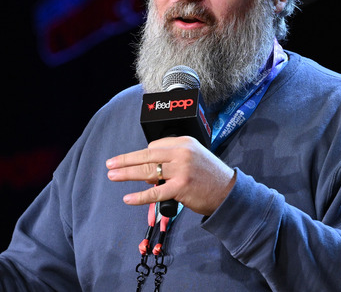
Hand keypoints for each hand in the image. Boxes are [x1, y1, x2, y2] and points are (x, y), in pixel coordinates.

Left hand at [106, 136, 235, 215]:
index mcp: (185, 142)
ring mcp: (181, 170)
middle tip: (111, 163)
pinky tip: (128, 198)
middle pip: (147, 155)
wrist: (229, 192)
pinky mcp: (181, 187)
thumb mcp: (194, 158)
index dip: (143, 156)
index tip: (134, 163)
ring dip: (127, 174)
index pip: (155, 146)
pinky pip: (155, 192)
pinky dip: (140, 196)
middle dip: (125, 160)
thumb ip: (172, 161)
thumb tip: (149, 171)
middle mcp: (182, 153)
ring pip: (147, 171)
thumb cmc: (211, 177)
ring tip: (113, 175)